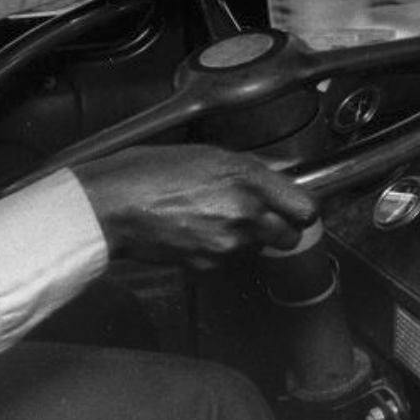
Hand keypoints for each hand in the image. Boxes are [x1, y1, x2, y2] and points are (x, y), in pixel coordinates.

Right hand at [73, 144, 317, 267]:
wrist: (113, 205)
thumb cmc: (150, 171)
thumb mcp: (207, 154)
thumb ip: (248, 171)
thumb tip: (277, 179)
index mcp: (247, 178)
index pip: (306, 208)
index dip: (300, 208)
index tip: (292, 206)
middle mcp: (245, 213)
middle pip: (289, 237)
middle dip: (279, 229)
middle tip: (257, 216)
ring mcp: (228, 243)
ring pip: (257, 249)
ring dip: (245, 239)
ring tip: (211, 218)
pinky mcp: (209, 265)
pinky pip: (228, 260)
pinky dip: (219, 250)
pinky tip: (195, 231)